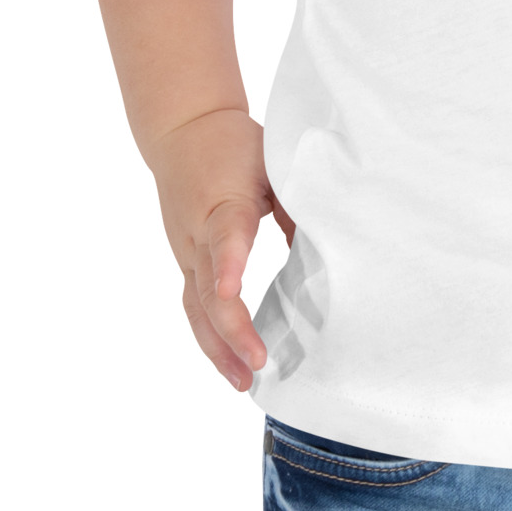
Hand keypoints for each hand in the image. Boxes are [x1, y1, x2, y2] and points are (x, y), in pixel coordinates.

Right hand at [140, 106, 297, 391]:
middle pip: (207, 288)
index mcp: (224, 202)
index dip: (229, 263)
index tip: (232, 290)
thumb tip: (328, 248)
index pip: (225, 235)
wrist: (183, 128)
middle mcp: (198, 234)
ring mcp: (187, 252)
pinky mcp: (187, 261)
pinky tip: (230, 364)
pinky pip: (194, 306)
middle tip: (259, 363)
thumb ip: (298, 203)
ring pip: (196, 308)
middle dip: (231, 329)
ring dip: (218, 348)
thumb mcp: (273, 162)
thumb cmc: (234, 145)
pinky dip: (211, 339)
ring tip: (244, 382)